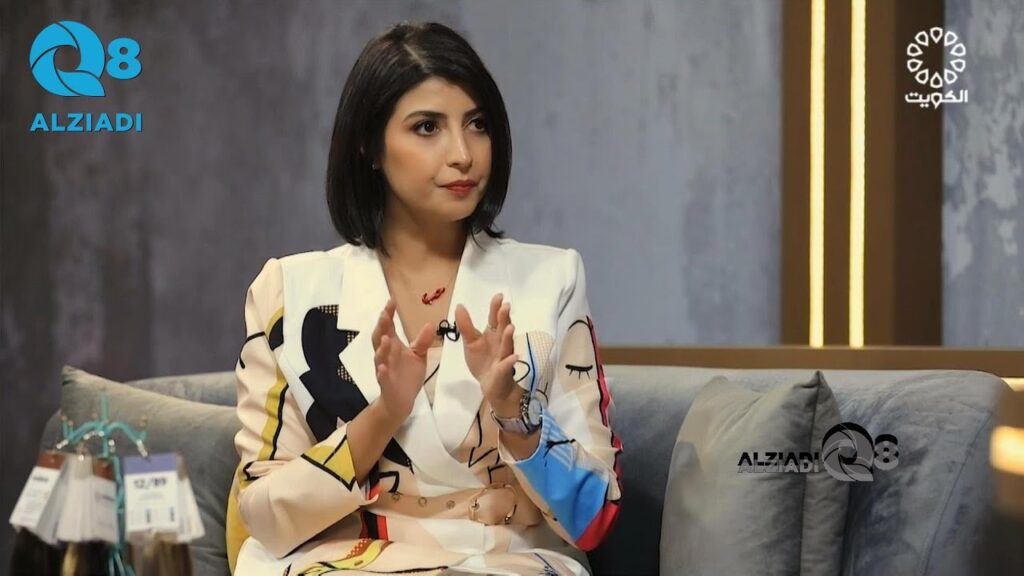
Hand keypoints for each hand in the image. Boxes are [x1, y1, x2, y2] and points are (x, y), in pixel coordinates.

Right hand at [372, 298, 434, 424]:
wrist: (402, 400)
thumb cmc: (407, 375)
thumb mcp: (418, 355)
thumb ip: (423, 341)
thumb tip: (430, 324)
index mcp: (393, 346)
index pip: (388, 326)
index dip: (389, 314)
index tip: (392, 300)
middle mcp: (386, 355)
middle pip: (380, 337)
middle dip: (382, 326)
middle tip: (385, 314)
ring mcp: (384, 369)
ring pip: (379, 356)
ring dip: (382, 347)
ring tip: (386, 338)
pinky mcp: (386, 383)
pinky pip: (382, 377)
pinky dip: (382, 372)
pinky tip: (383, 367)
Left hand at [454, 294, 519, 412]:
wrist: (491, 385)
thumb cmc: (482, 360)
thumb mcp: (471, 342)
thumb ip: (465, 325)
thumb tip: (459, 305)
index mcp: (493, 334)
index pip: (494, 318)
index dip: (496, 308)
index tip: (499, 296)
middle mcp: (501, 342)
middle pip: (503, 328)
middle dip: (504, 318)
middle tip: (505, 306)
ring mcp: (503, 356)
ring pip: (507, 345)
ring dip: (508, 337)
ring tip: (510, 327)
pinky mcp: (503, 371)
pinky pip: (507, 366)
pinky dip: (510, 362)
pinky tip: (513, 357)